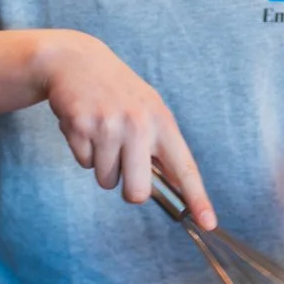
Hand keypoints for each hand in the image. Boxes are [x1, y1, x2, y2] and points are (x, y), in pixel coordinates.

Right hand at [29, 31, 214, 228]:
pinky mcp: (81, 127)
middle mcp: (138, 125)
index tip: (208, 222)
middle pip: (137, 192)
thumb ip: (158, 145)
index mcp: (161, 121)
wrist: (75, 61)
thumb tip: (165, 189)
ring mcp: (108, 126)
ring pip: (106, 180)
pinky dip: (83, 150)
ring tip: (101, 132)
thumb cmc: (116, 91)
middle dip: (128, 189)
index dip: (197, 198)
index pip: (184, 167)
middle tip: (122, 164)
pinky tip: (84, 125)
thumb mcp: (147, 109)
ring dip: (102, 163)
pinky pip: (84, 163)